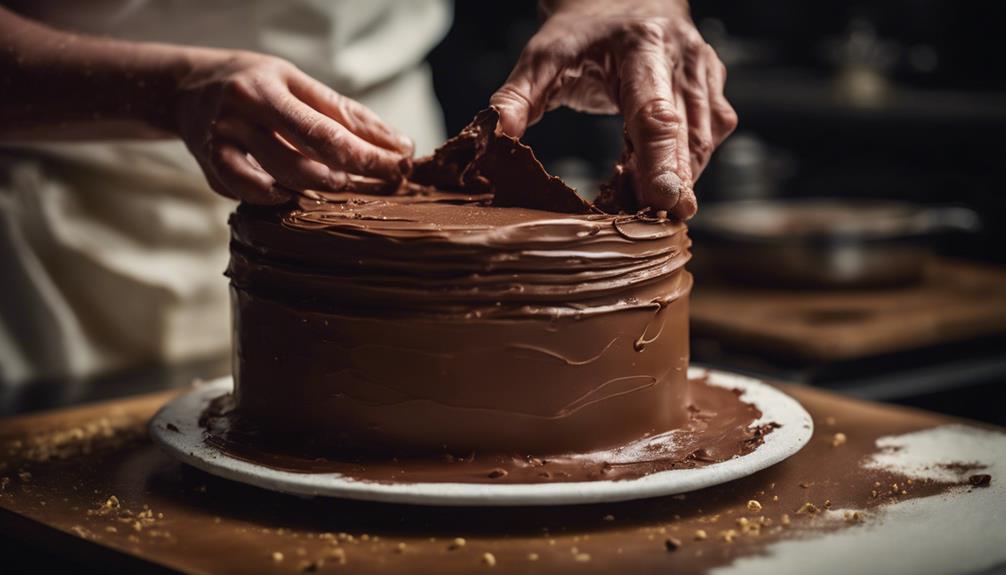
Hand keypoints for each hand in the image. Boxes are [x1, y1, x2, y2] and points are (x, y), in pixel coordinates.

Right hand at [172, 50, 412, 203]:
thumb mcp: (298, 84)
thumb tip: (398, 145)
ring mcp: (220, 149)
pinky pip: (250, 196)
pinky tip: (295, 194)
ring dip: (318, 190)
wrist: (185, 89)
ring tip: (341, 183)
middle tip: (380, 181)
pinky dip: (278, 199)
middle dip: (349, 177)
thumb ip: (345, 113)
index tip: (400, 165)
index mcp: (265, 90)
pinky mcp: (211, 173)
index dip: (367, 155)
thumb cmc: (257, 85)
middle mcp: (238, 118)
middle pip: (302, 163)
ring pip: (277, 184)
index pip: (326, 131)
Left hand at [490, 0, 736, 217]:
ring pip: (704, 140)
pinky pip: (709, 139)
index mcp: (642, 47)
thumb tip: (493, 135)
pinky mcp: (713, 91)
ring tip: (645, 203)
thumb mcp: (540, 59)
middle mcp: (682, 58)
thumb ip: (515, 97)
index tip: (662, 200)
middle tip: (664, 221)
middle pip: (687, 133)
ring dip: (680, 177)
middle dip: (678, 181)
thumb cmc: (581, 34)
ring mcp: (705, 74)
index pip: (655, 112)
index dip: (660, 160)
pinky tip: (657, 179)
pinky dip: (688, 166)